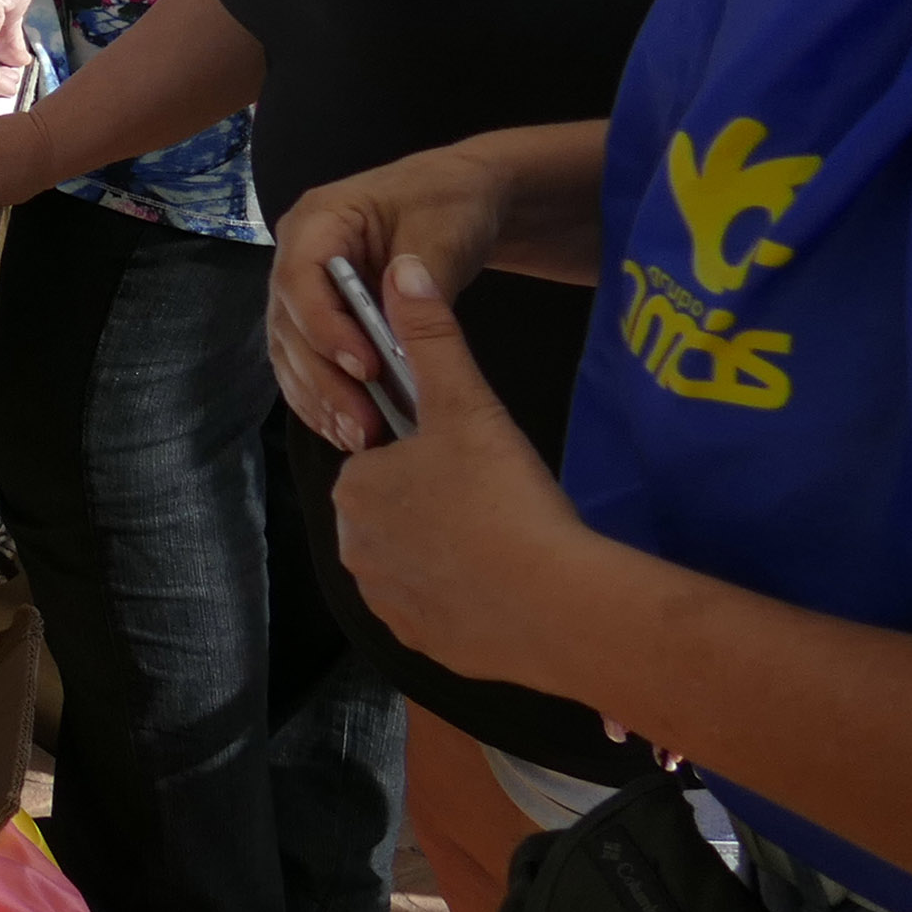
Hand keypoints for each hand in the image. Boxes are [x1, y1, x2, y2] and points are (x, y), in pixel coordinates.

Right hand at [268, 151, 506, 451]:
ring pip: (291, 352)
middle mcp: (296, 255)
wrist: (460, 197)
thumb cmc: (448, 201)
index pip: (300, 278)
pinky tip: (345, 430)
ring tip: (359, 439)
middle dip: (323, 378)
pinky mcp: (319, 319)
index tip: (366, 368)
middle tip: (364, 425)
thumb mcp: (441, 229)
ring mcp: (304, 290)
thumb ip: (420, 279)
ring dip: (320, 398)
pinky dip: (322, 398)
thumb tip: (402, 327)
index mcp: (317, 219)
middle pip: (289, 324)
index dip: (325, 327)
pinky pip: (306, 363)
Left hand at [326, 256, 605, 684]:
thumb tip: (403, 267)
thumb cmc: (504, 496)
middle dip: (434, 504)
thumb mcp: (467, 402)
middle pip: (394, 511)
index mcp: (354, 488)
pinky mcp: (422, 645)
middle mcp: (354, 549)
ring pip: (413, 562)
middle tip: (494, 500)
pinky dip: (463, 600)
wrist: (557, 605)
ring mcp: (386, 604)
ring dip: (447, 553)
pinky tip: (503, 585)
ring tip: (503, 541)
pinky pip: (437, 611)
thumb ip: (432, 335)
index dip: (427, 456)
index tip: (472, 461)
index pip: (380, 458)